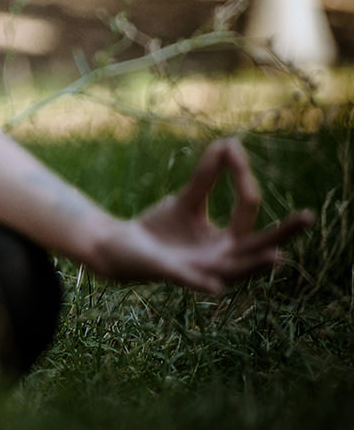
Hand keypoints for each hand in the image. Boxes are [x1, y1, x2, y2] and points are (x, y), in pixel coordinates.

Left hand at [91, 137, 314, 292]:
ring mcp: (199, 270)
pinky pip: (189, 281)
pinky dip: (201, 283)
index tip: (232, 146)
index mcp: (228, 241)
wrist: (121, 248)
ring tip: (276, 255)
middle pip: (258, 245)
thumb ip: (207, 177)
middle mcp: (221, 259)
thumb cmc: (161, 229)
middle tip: (309, 217)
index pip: (247, 209)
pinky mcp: (172, 274)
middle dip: (284, 233)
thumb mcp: (188, 201)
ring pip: (233, 270)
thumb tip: (227, 144)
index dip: (241, 177)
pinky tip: (215, 285)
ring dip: (254, 264)